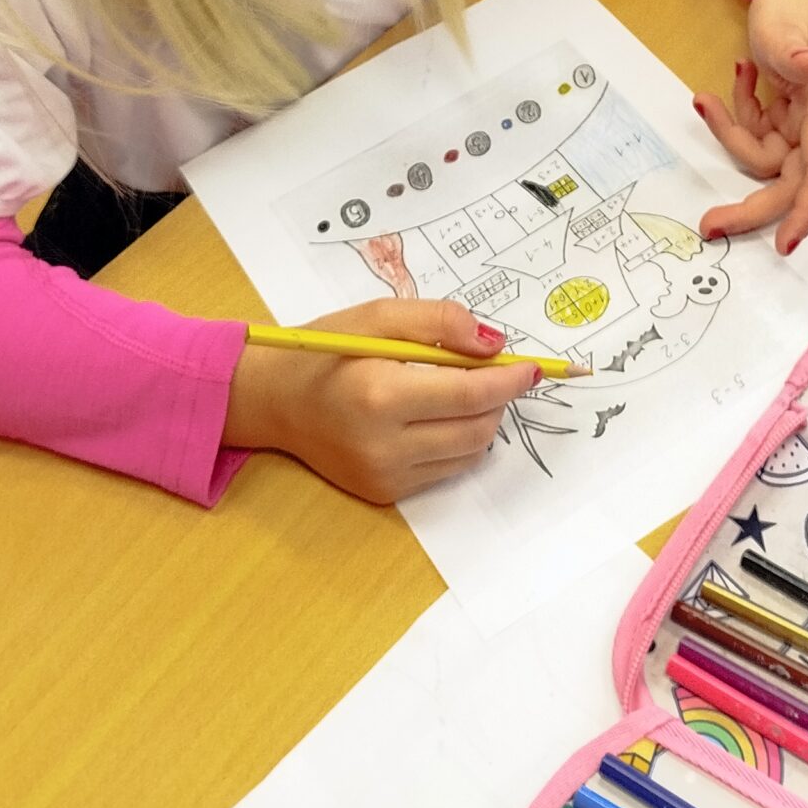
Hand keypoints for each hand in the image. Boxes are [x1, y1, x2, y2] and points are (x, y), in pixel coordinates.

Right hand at [222, 298, 538, 504]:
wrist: (275, 400)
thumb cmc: (327, 350)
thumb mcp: (380, 315)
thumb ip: (441, 322)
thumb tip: (496, 344)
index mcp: (380, 395)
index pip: (470, 394)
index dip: (510, 380)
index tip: (533, 367)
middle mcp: (382, 445)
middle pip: (477, 429)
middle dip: (497, 399)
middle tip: (492, 371)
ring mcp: (383, 476)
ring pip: (467, 454)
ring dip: (480, 420)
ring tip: (458, 390)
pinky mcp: (384, 492)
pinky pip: (444, 470)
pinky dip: (455, 442)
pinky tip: (433, 417)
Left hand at [693, 0, 807, 254]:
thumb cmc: (795, 6)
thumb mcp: (784, 26)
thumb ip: (792, 53)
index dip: (806, 210)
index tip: (784, 243)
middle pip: (788, 185)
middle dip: (749, 207)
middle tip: (707, 224)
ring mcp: (800, 126)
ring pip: (761, 159)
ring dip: (731, 132)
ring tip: (709, 96)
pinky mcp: (784, 119)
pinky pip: (755, 134)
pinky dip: (737, 113)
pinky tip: (738, 74)